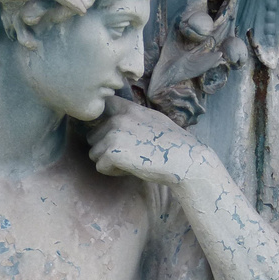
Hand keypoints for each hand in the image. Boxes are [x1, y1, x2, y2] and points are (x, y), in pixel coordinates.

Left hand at [86, 97, 202, 186]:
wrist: (185, 160)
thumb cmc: (175, 145)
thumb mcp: (155, 120)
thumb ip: (134, 117)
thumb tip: (117, 119)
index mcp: (129, 109)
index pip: (103, 106)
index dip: (103, 122)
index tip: (114, 134)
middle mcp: (118, 118)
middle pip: (93, 136)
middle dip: (106, 148)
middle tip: (129, 155)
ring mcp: (113, 135)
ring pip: (94, 153)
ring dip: (109, 162)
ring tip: (131, 162)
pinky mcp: (112, 152)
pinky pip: (100, 166)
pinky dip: (113, 172)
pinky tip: (132, 170)